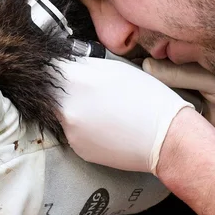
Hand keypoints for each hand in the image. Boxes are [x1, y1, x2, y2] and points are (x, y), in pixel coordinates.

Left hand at [51, 57, 192, 173]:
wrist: (166, 139)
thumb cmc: (148, 100)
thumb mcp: (115, 68)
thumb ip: (84, 65)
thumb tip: (68, 64)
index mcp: (75, 83)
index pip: (48, 69)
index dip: (55, 67)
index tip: (64, 69)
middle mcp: (66, 109)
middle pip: (51, 93)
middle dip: (65, 88)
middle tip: (88, 89)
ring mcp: (70, 132)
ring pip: (61, 113)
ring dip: (73, 108)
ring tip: (102, 108)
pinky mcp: (78, 150)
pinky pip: (73, 132)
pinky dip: (83, 127)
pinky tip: (104, 124)